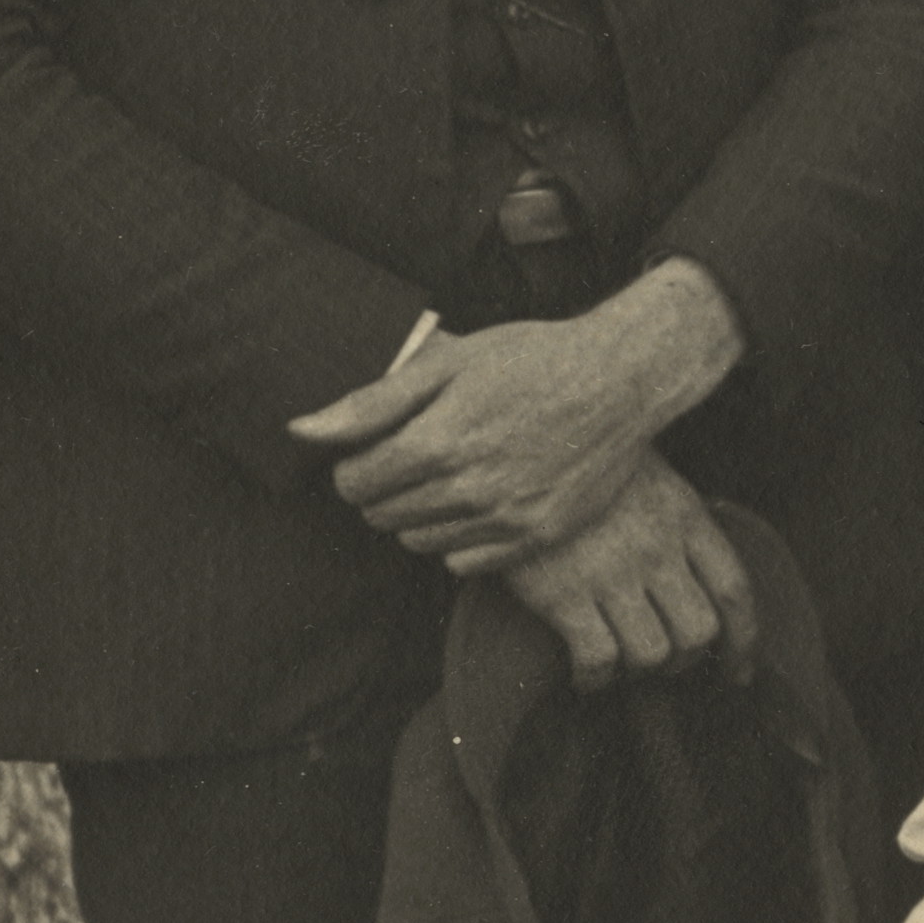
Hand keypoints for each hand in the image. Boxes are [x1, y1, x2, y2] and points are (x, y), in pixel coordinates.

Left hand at [292, 267, 739, 571]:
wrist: (623, 379)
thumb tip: (300, 430)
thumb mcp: (447, 362)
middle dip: (384, 488)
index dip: (355, 463)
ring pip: (418, 541)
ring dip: (418, 515)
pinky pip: (463, 563)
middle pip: (381, 515)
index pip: (353, 482)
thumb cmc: (532, 359)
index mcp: (436, 443)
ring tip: (449, 476)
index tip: (380, 445)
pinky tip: (480, 502)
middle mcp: (467, 490)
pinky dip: (459, 540)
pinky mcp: (536, 537)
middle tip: (418, 456)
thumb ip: (370, 403)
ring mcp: (505, 518)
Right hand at [494, 458, 751, 687]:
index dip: (743, 641)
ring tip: (619, 664)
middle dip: (686, 662)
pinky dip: (596, 679)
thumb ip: (680, 527)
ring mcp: (611, 572)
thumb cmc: (585, 468)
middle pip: (698, 631)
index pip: (734, 591)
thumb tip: (698, 586)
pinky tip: (585, 676)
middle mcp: (656, 548)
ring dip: (640, 670)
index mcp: (685, 517)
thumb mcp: (650, 479)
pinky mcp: (562, 593)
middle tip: (664, 663)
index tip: (738, 673)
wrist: (518, 445)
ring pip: (653, 652)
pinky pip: (599, 658)